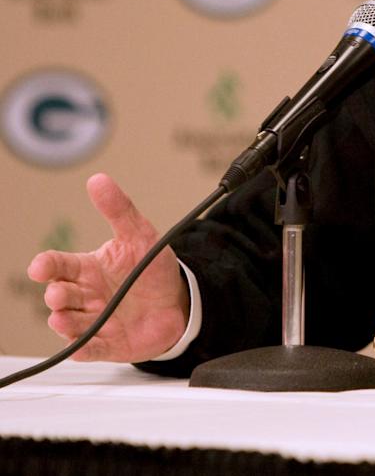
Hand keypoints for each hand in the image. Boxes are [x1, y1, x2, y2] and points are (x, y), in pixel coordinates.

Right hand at [26, 173, 188, 362]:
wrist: (178, 301)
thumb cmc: (151, 268)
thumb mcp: (140, 235)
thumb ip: (119, 209)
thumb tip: (98, 180)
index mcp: (88, 269)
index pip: (58, 266)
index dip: (46, 266)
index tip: (40, 267)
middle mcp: (86, 296)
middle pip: (60, 296)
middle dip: (56, 295)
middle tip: (59, 293)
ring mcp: (96, 321)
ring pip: (70, 324)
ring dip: (64, 323)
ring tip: (62, 318)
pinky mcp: (109, 344)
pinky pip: (92, 350)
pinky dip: (84, 349)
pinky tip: (80, 348)